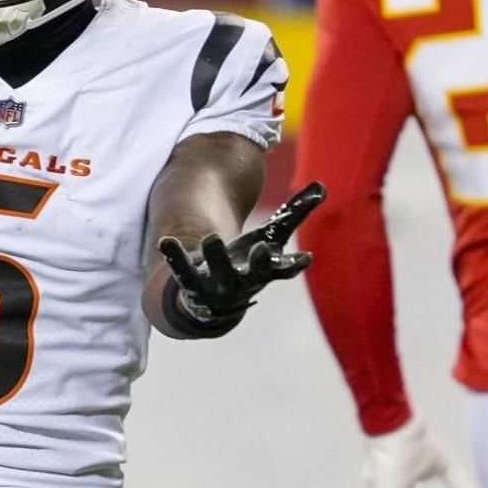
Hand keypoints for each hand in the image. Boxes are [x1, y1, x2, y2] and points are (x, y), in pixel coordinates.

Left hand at [156, 181, 325, 330]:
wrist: (215, 300)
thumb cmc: (249, 261)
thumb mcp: (271, 237)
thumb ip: (294, 214)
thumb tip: (322, 187)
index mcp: (266, 270)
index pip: (284, 270)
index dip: (294, 265)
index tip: (306, 258)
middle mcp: (244, 281)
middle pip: (253, 273)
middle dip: (258, 263)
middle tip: (261, 250)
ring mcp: (217, 286)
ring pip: (218, 274)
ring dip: (216, 257)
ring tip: (212, 238)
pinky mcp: (191, 285)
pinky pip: (182, 272)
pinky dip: (175, 258)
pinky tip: (166, 242)